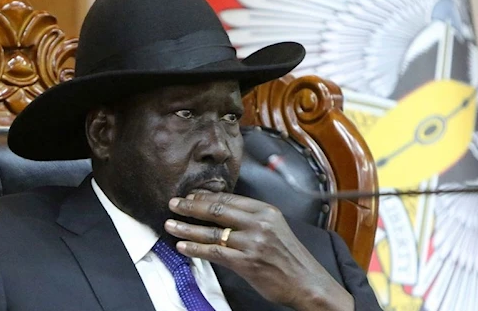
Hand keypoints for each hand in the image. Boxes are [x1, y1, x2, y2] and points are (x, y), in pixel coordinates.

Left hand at [165, 193, 353, 310]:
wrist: (307, 282)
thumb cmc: (290, 257)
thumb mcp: (275, 228)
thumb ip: (251, 219)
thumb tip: (221, 212)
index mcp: (266, 211)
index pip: (229, 198)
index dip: (205, 196)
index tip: (189, 195)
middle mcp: (259, 223)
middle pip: (217, 209)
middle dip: (191, 206)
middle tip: (174, 204)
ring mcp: (252, 243)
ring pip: (212, 231)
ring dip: (187, 227)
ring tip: (170, 224)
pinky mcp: (247, 262)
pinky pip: (214, 252)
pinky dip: (196, 248)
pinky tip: (183, 246)